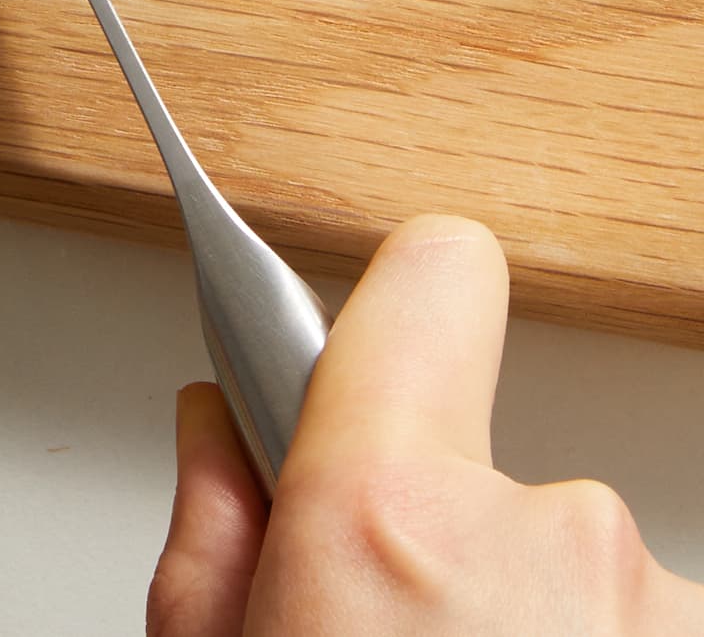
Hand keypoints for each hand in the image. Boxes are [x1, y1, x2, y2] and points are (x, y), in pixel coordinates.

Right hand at [149, 214, 703, 634]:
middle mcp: (552, 538)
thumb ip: (217, 536)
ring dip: (530, 623)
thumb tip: (226, 444)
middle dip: (446, 548)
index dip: (400, 308)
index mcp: (393, 517)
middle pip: (485, 466)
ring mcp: (662, 609)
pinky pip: (643, 625)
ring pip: (573, 571)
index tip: (383, 342)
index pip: (435, 274)